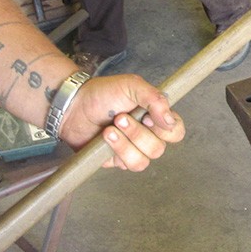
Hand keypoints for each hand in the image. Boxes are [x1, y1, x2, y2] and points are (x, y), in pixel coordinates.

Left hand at [60, 74, 185, 168]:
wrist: (74, 105)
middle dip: (137, 133)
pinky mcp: (116, 160)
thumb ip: (155, 99)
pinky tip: (104, 138)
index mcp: (156, 117)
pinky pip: (126, 165)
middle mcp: (147, 135)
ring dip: (125, 144)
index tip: (148, 117)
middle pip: (158, 148)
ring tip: (109, 129)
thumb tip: (170, 120)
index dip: (165, 129)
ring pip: (143, 161)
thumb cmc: (103, 93)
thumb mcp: (132, 86)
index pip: (176, 131)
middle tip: (120, 118)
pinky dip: (116, 151)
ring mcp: (132, 149)